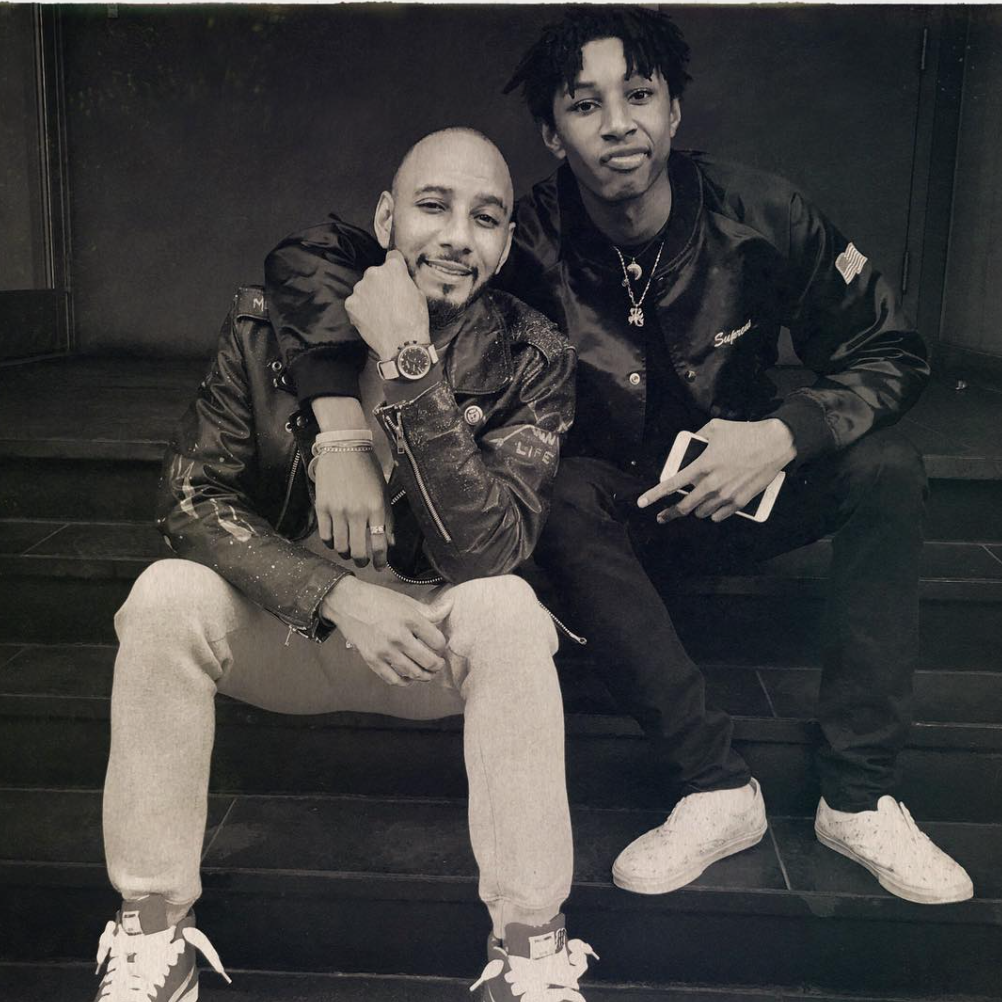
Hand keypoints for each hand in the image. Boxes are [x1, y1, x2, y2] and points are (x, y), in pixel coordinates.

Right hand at [314, 450, 393, 568]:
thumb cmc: (368, 470)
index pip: (379, 544)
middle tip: (363, 562)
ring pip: (340, 546)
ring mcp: (338, 510)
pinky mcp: (322, 507)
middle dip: (362, 561)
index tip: (380, 565)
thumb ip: (387, 518)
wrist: (344, 448)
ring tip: (349, 551)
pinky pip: (325, 535)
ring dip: (346, 553)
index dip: (380, 560)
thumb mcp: (383, 492)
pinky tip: (335, 540)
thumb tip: (389, 543)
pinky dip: (331, 543)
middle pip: (358, 550)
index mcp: (376, 507)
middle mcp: (357, 511)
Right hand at [322, 577, 451, 686]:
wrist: (348, 603)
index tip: (439, 645)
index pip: (437, 641)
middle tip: (439, 663)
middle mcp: (399, 636)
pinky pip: (393, 679)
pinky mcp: (372, 660)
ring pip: (413, 673)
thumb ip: (429, 610)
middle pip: (428, 660)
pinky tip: (410, 678)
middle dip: (438, 664)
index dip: (442, 645)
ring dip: (425, 676)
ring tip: (429, 673)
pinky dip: (405, 682)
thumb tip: (450, 607)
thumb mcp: (406, 601)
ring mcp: (385, 650)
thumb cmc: (378, 599)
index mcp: (410, 619)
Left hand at [344, 249, 429, 358]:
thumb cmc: (415, 321)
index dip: (395, 267)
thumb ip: (406, 282)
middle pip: (375, 273)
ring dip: (369, 296)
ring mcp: (360, 288)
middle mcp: (373, 273)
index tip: (395, 276)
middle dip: (380, 283)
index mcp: (393, 268)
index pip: (392, 257)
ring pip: (364, 288)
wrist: (401, 344)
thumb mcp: (419, 295)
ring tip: (380, 313)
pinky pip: (355, 303)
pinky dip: (361, 310)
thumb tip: (401, 281)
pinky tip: (372, 320)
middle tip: (389, 301)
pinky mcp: (351, 304)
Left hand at [639, 418, 795, 522]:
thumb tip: (691, 442)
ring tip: (693, 505)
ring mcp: (726, 495)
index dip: (654, 496)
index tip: (642, 503)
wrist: (775, 444)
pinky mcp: (740, 501)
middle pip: (684, 506)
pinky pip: (719, 516)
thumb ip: (698, 436)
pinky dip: (712, 514)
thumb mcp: (715, 427)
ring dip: (694, 510)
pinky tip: (711, 509)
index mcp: (702, 466)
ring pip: (701, 512)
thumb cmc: (745, 433)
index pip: (672, 485)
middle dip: (670, 513)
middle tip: (663, 516)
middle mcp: (711, 484)